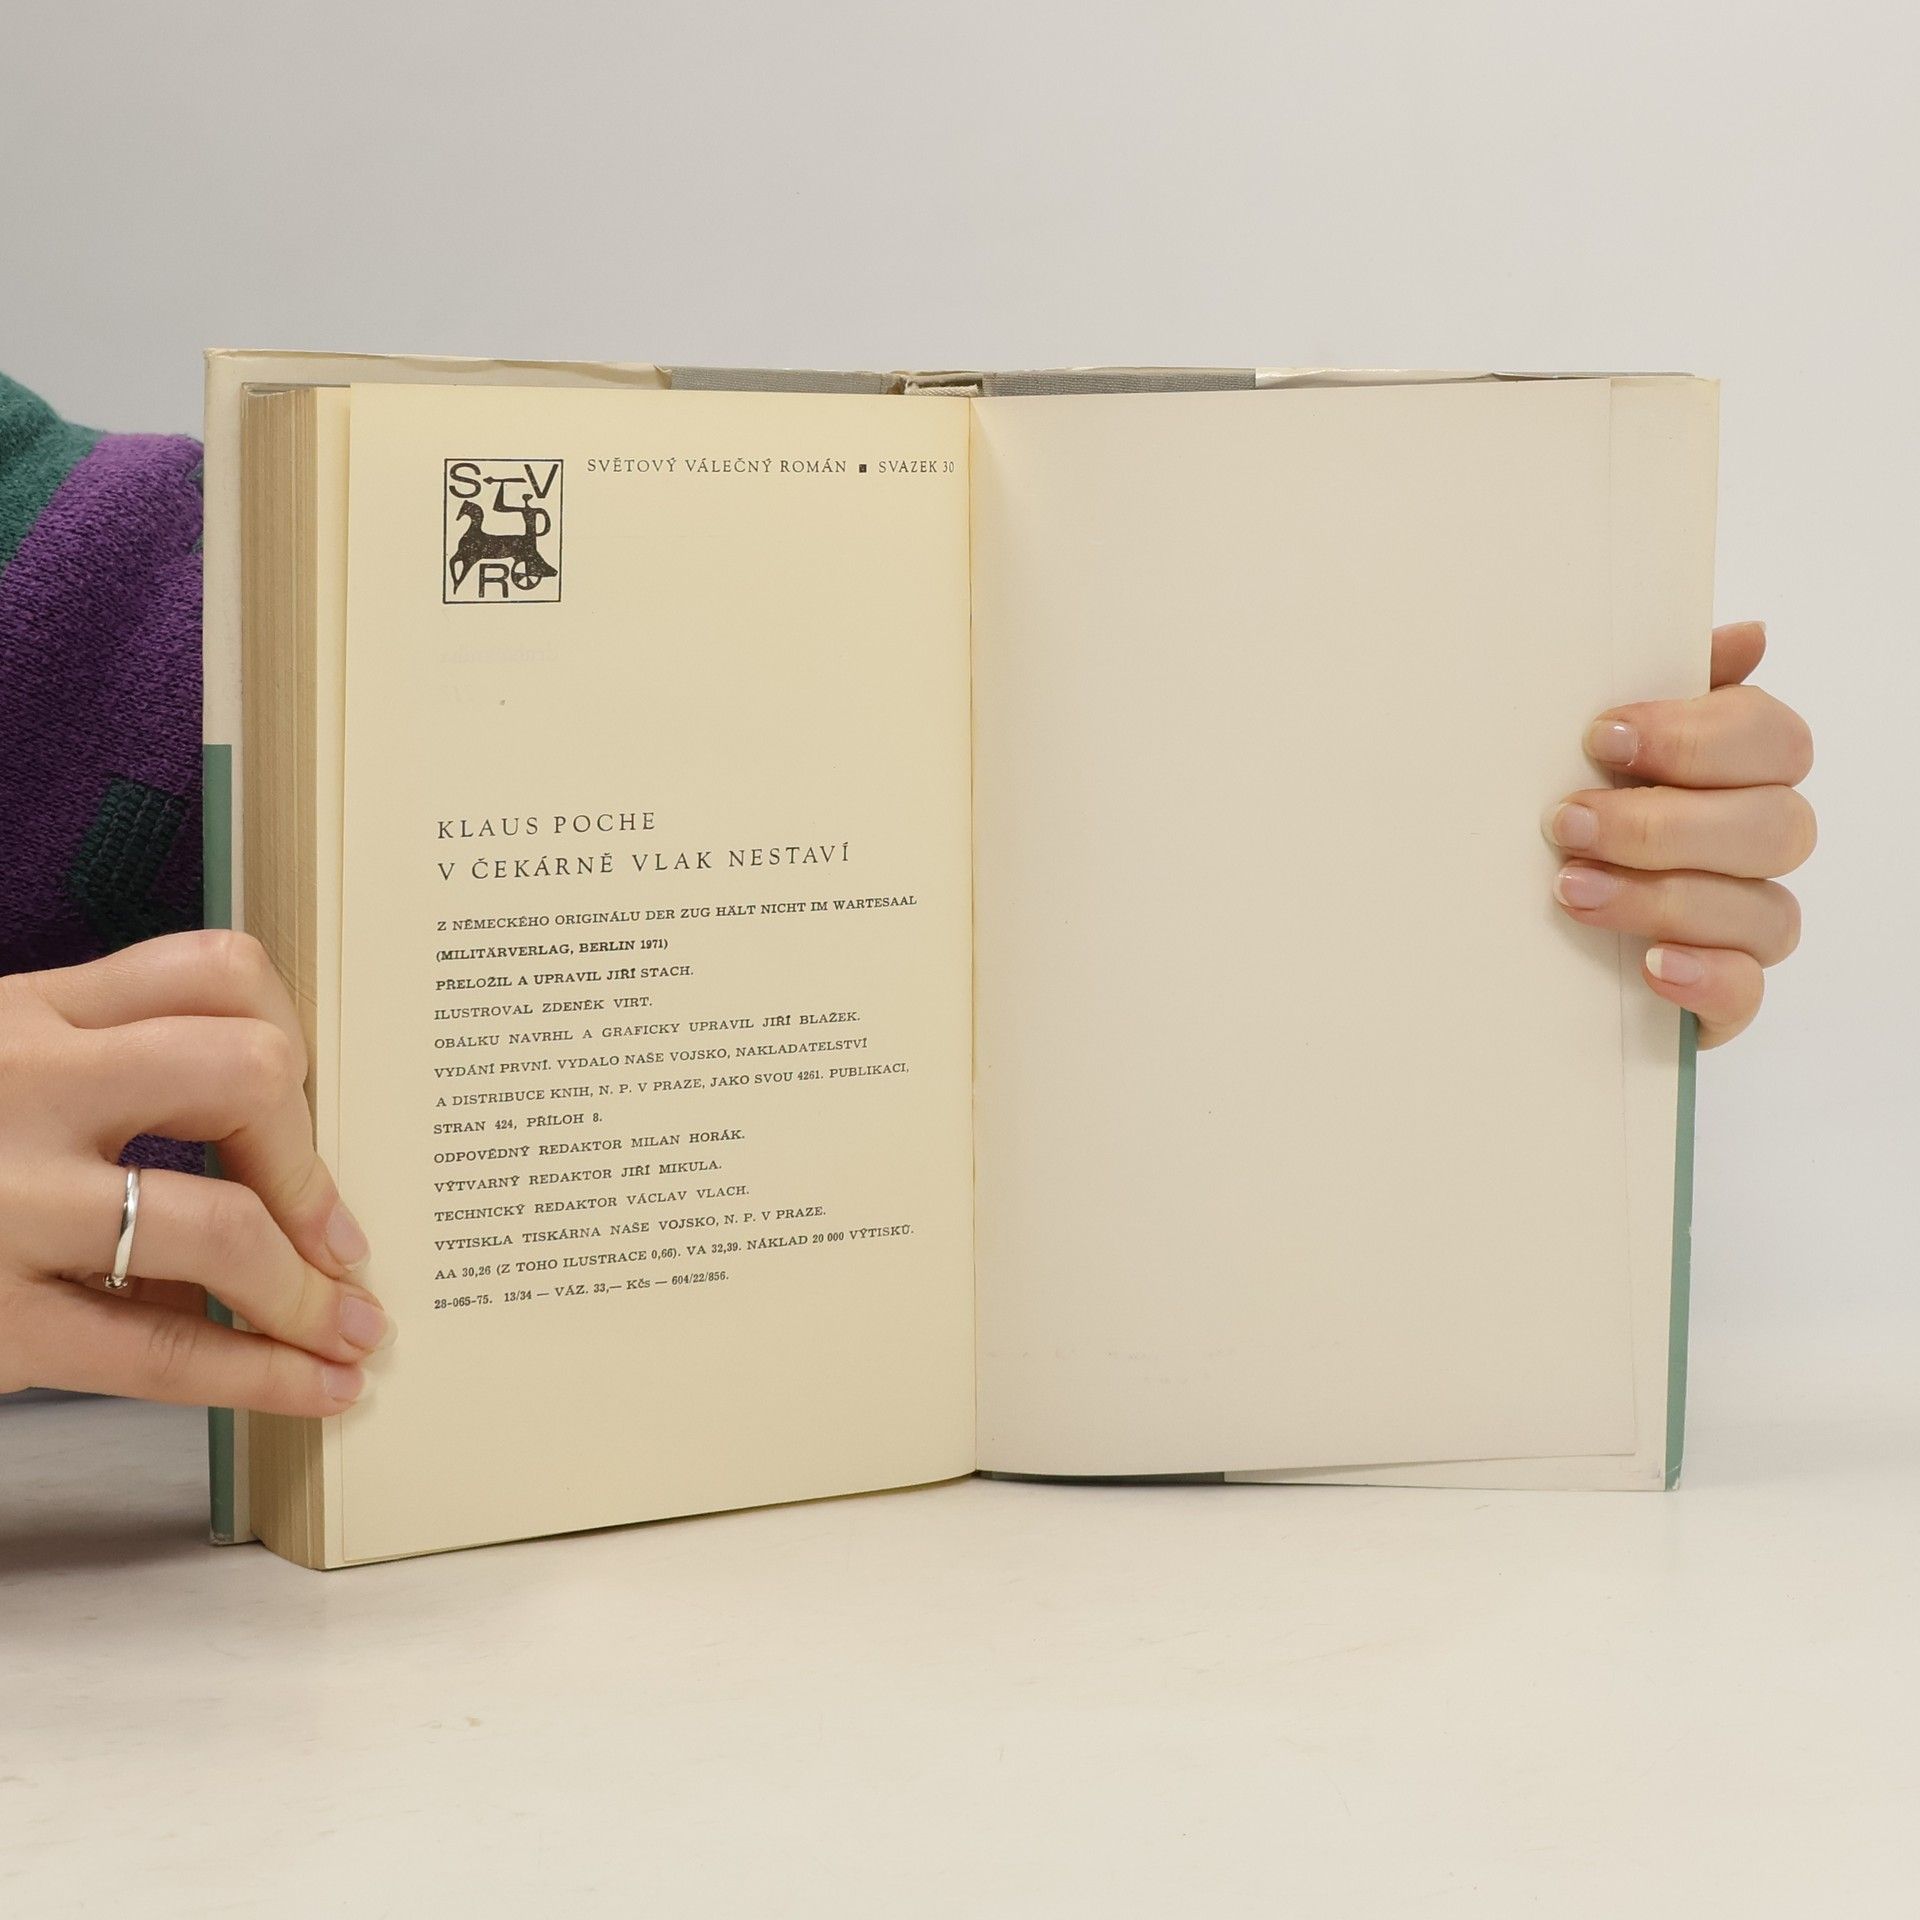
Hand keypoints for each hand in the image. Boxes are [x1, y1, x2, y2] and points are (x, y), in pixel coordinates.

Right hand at [0, 931, 386, 1411]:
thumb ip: (101, 1076)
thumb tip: (281, 1161)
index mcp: (27, 1013)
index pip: (218, 970)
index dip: (295, 1037)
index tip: (309, 1111)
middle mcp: (21, 1086)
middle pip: (247, 1071)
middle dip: (313, 1161)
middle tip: (335, 1231)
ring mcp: (3, 1205)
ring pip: (221, 1224)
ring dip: (307, 1291)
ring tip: (349, 1329)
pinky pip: (160, 1351)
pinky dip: (262, 1375)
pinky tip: (316, 1387)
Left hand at [1544, 620, 1814, 1046]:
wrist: (1512, 924)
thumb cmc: (1568, 812)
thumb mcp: (1594, 749)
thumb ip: (1663, 685)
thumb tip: (1749, 635)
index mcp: (1738, 772)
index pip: (1774, 740)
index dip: (1697, 737)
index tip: (1600, 736)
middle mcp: (1755, 846)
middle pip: (1776, 826)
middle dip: (1663, 823)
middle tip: (1565, 823)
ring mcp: (1745, 925)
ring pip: (1761, 910)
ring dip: (1661, 895)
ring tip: (1569, 889)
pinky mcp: (1722, 996)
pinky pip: (1747, 992)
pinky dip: (1703, 976)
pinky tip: (1651, 965)